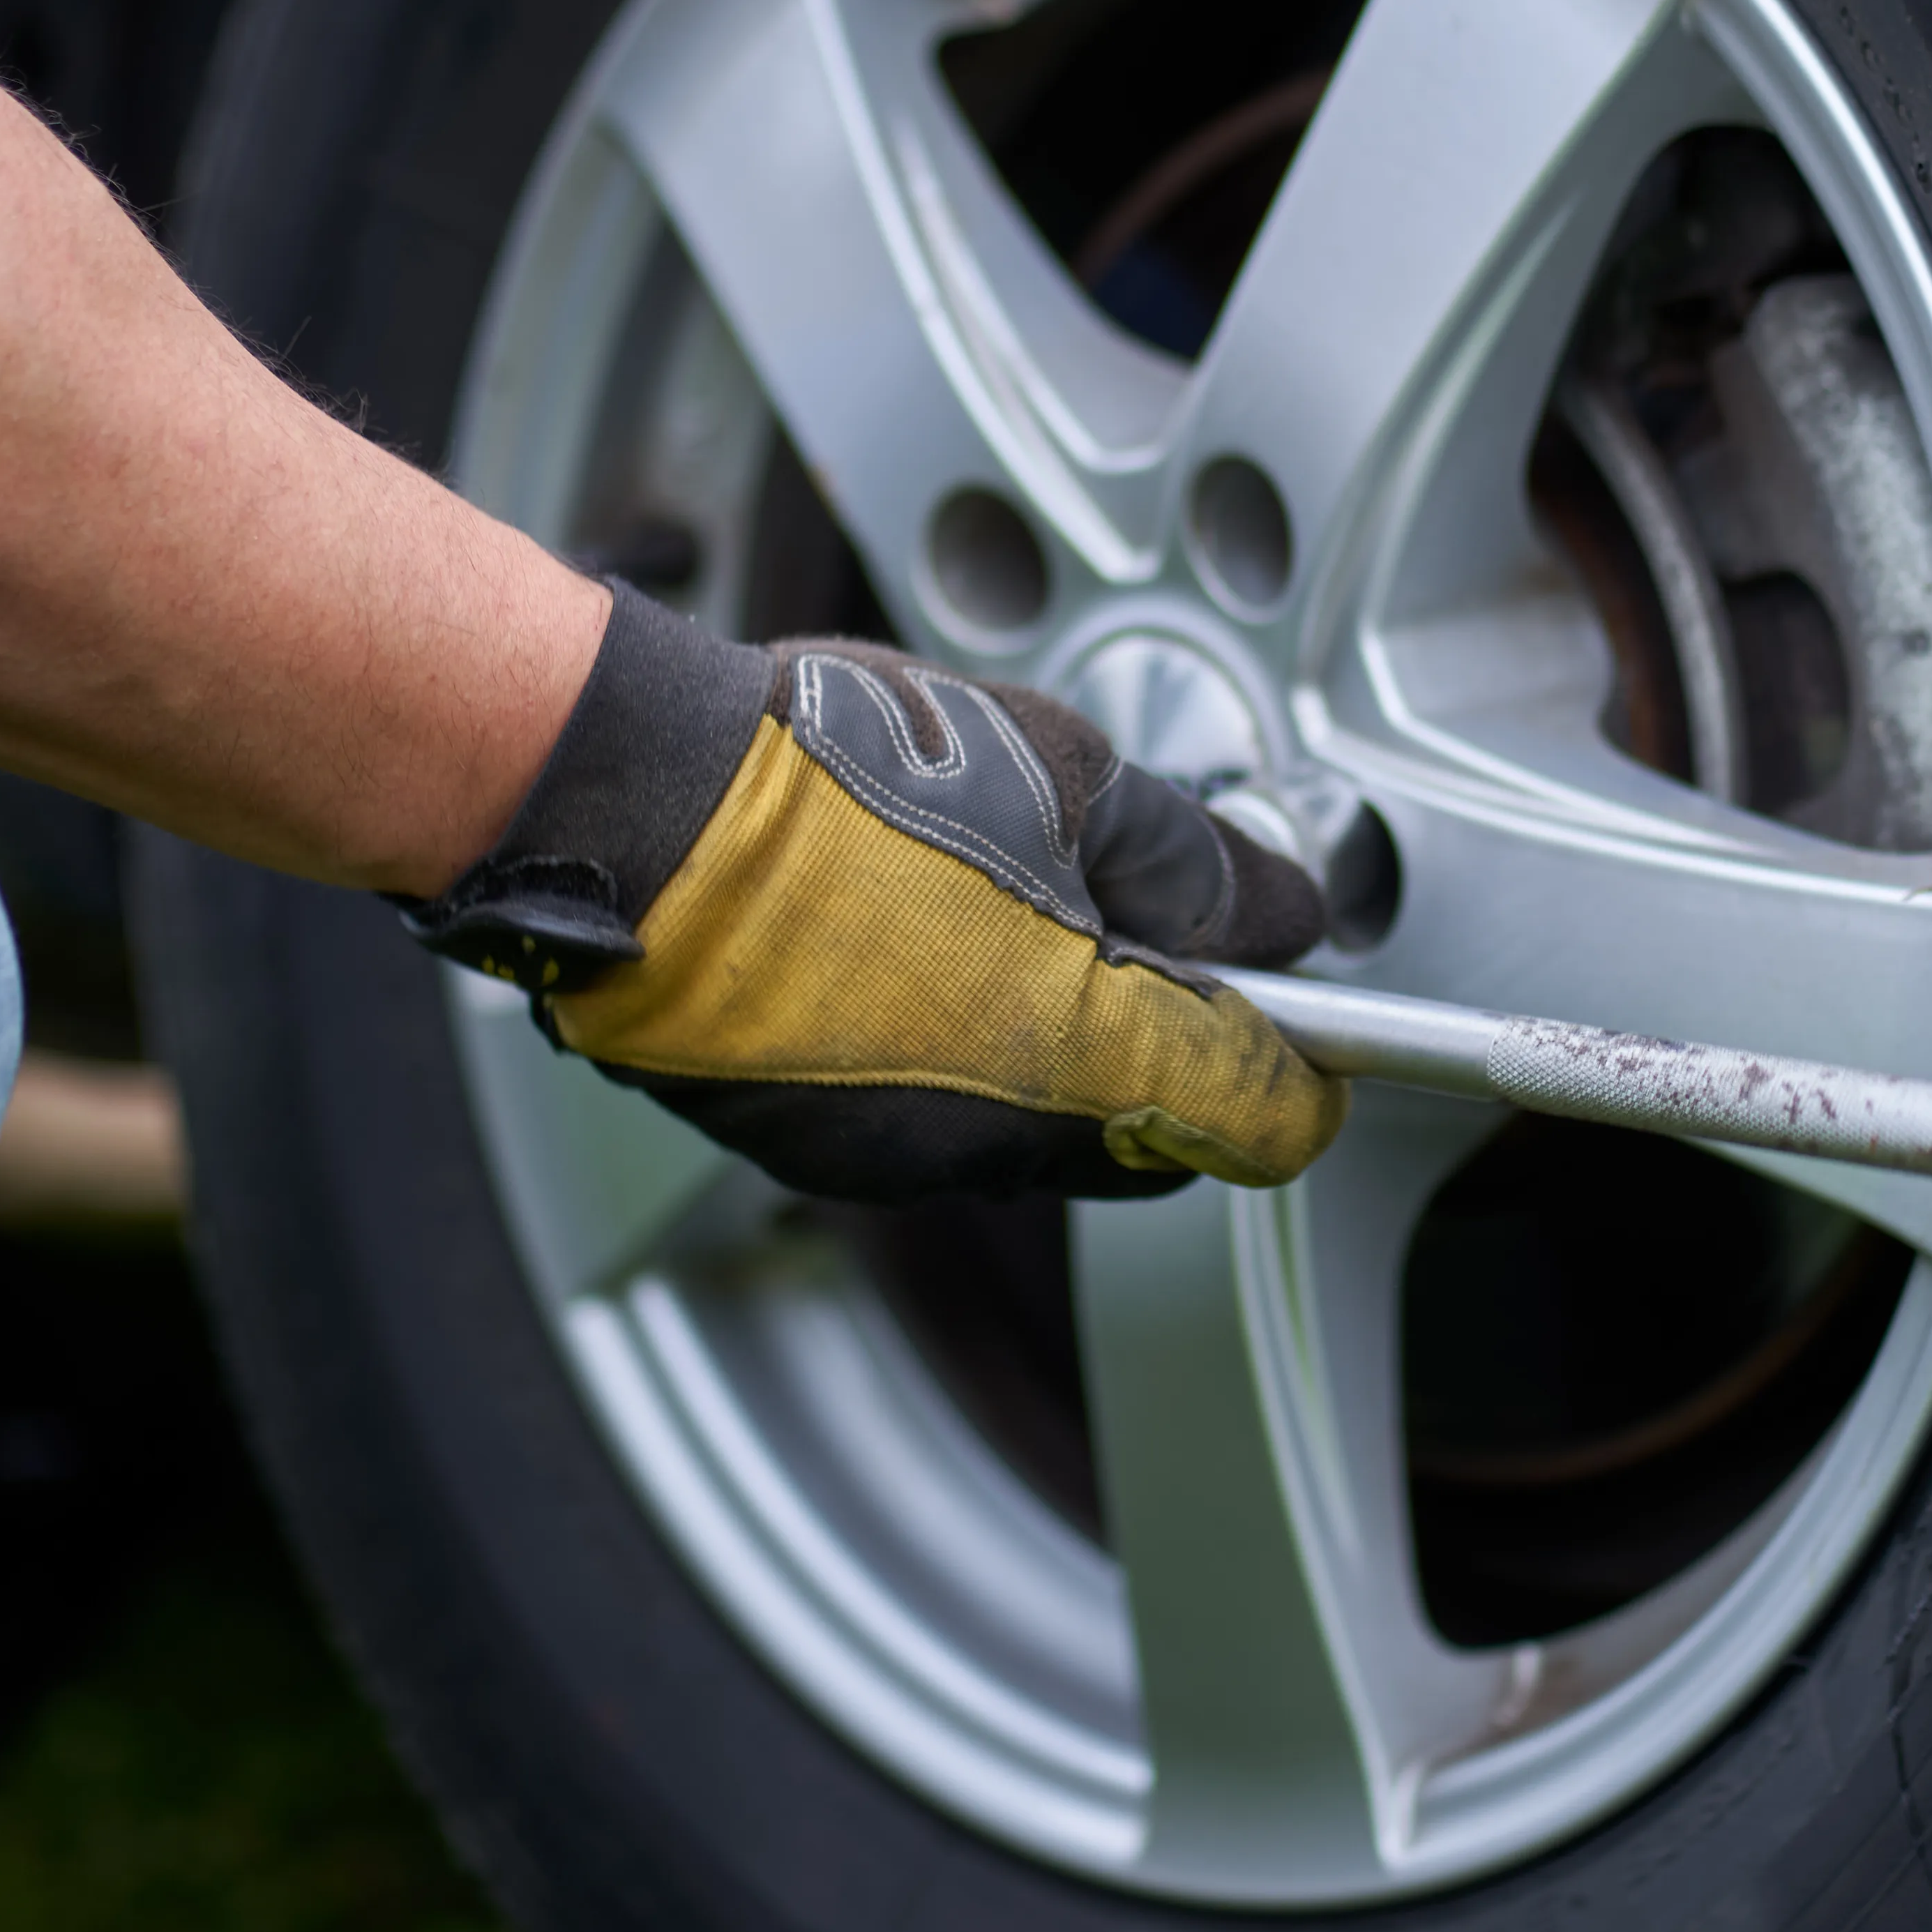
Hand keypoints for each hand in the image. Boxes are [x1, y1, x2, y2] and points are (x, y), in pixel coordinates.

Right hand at [401, 592, 1346, 1202]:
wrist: (626, 804)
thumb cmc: (830, 772)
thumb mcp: (1063, 771)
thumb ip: (1194, 861)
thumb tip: (1279, 913)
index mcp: (1081, 1055)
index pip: (1260, 1117)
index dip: (1301, 1064)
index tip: (1305, 1013)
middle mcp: (992, 1143)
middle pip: (1146, 1138)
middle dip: (1168, 1054)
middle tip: (1141, 931)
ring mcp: (889, 1159)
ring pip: (1031, 1137)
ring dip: (1050, 1054)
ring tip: (998, 912)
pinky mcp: (807, 1153)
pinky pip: (924, 1126)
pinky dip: (947, 1059)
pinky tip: (905, 949)